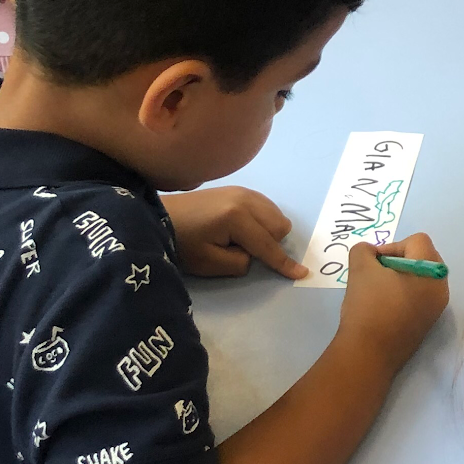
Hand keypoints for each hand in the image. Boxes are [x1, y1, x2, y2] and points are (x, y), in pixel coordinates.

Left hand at [164, 187, 305, 279]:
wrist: (161, 217)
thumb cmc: (183, 244)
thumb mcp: (209, 263)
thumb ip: (240, 263)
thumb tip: (255, 255)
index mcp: (236, 218)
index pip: (268, 245)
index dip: (284, 263)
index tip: (302, 274)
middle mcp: (246, 199)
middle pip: (280, 226)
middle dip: (271, 243)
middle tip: (243, 251)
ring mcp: (244, 191)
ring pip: (276, 215)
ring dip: (268, 231)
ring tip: (241, 238)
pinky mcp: (240, 189)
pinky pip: (267, 206)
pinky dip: (263, 219)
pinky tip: (242, 226)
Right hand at [338, 234, 448, 369]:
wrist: (368, 355)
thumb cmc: (368, 307)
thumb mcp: (360, 269)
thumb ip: (364, 251)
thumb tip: (370, 253)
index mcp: (432, 272)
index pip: (417, 241)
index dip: (392, 245)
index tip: (373, 263)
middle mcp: (441, 288)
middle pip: (423, 257)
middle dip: (398, 260)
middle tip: (376, 273)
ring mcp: (437, 308)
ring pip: (421, 278)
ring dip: (400, 277)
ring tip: (378, 289)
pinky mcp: (428, 324)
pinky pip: (420, 297)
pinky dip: (403, 294)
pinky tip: (383, 306)